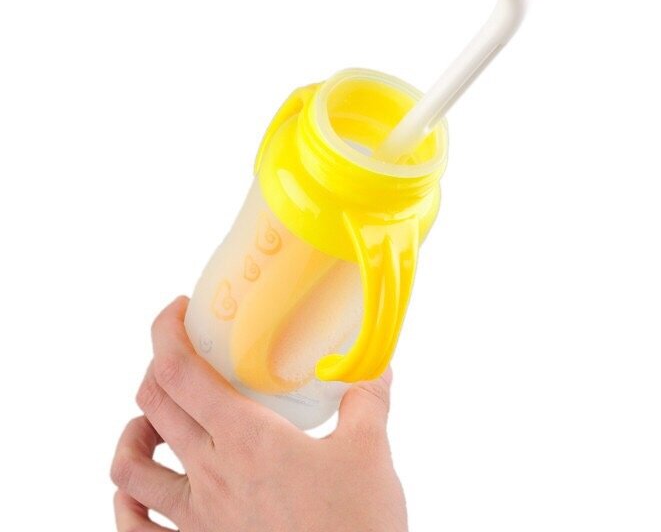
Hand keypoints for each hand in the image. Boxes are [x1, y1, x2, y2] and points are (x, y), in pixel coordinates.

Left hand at [111, 298, 406, 531]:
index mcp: (246, 438)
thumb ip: (367, 399)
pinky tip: (140, 488)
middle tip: (187, 354)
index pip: (180, 373)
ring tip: (158, 417)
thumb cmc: (355, 525)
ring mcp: (199, 517)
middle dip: (158, 367)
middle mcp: (211, 473)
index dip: (166, 333)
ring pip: (130, 467)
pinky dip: (126, 503)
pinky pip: (136, 530)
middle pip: (153, 405)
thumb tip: (373, 368)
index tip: (180, 310)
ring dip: (134, 430)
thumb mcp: (370, 449)